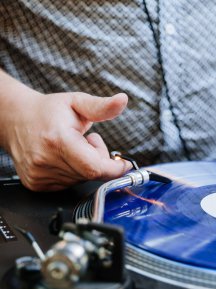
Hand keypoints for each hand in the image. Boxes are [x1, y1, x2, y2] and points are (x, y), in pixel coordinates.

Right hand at [3, 90, 130, 190]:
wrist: (15, 119)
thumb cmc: (48, 111)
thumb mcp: (76, 102)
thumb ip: (101, 106)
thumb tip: (123, 100)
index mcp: (58, 140)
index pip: (94, 168)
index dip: (114, 169)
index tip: (123, 164)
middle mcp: (45, 161)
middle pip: (89, 174)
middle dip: (98, 161)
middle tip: (87, 142)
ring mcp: (39, 175)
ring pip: (79, 181)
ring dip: (84, 167)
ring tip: (72, 147)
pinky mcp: (35, 184)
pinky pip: (66, 185)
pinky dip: (71, 173)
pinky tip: (62, 158)